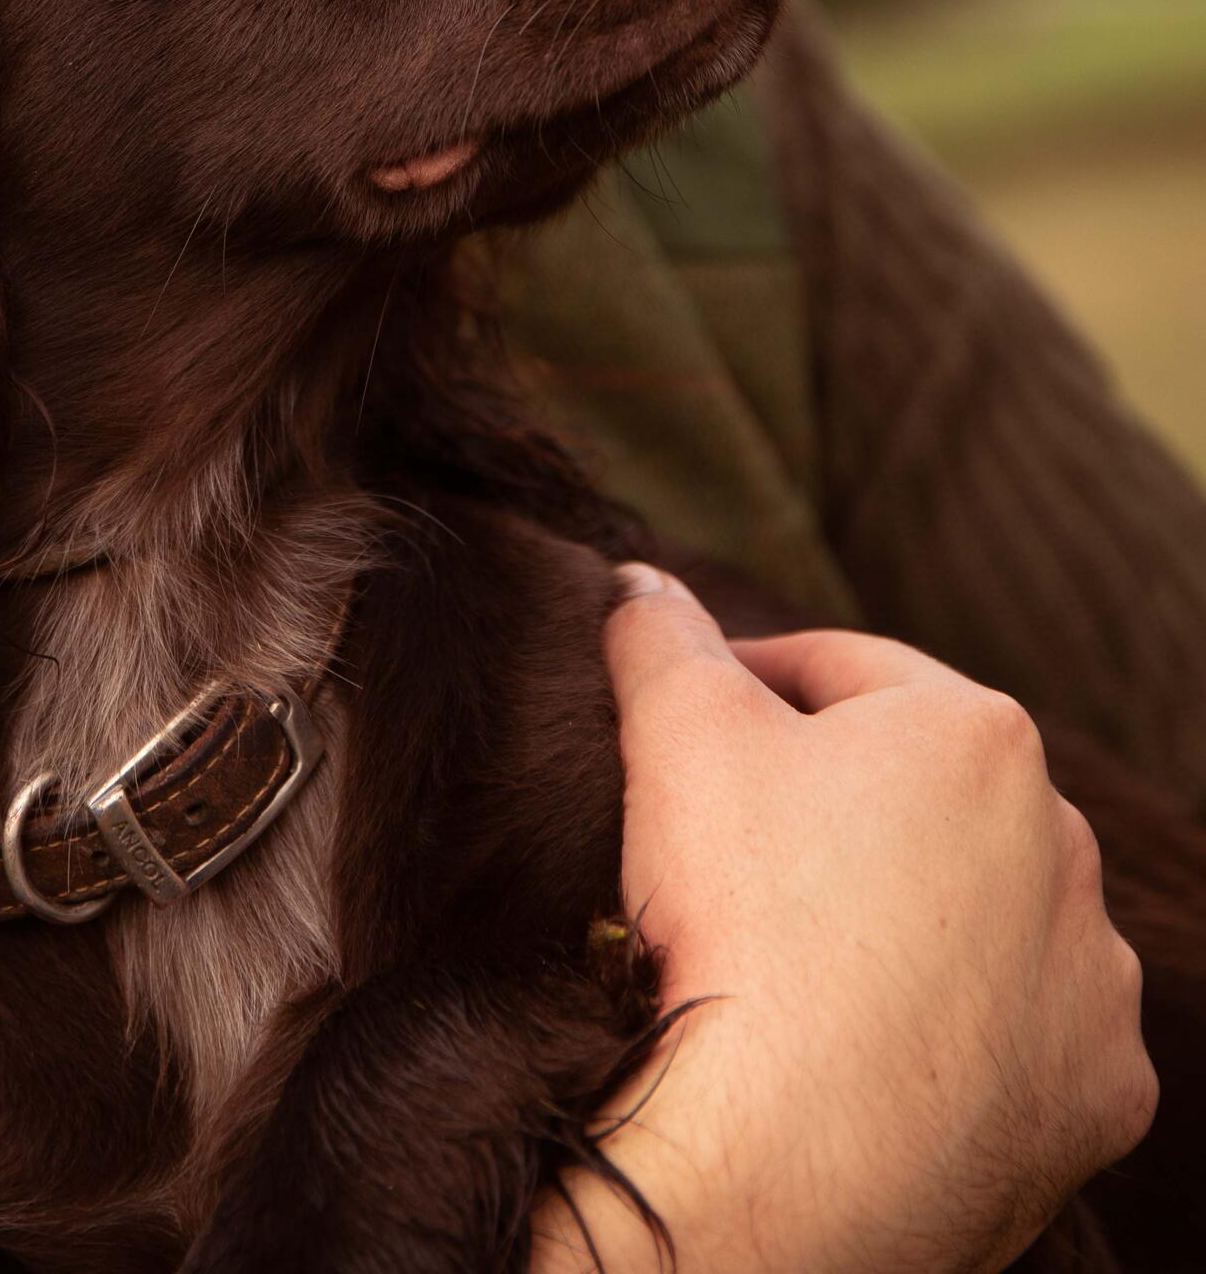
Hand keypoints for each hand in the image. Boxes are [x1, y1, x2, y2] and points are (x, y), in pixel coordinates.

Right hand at [530, 566, 1156, 1273]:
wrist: (790, 1149)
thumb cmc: (739, 912)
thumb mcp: (671, 730)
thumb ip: (658, 634)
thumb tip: (638, 582)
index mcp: (976, 734)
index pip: (841, 670)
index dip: (748, 682)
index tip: (683, 726)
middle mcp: (1067, 844)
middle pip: (916, 791)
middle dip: (831, 800)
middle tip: (728, 840)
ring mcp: (1090, 979)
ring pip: (978, 910)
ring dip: (904, 910)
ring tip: (796, 946)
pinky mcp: (1094, 1092)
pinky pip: (1015, 1030)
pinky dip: (950, 1022)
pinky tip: (867, 1037)